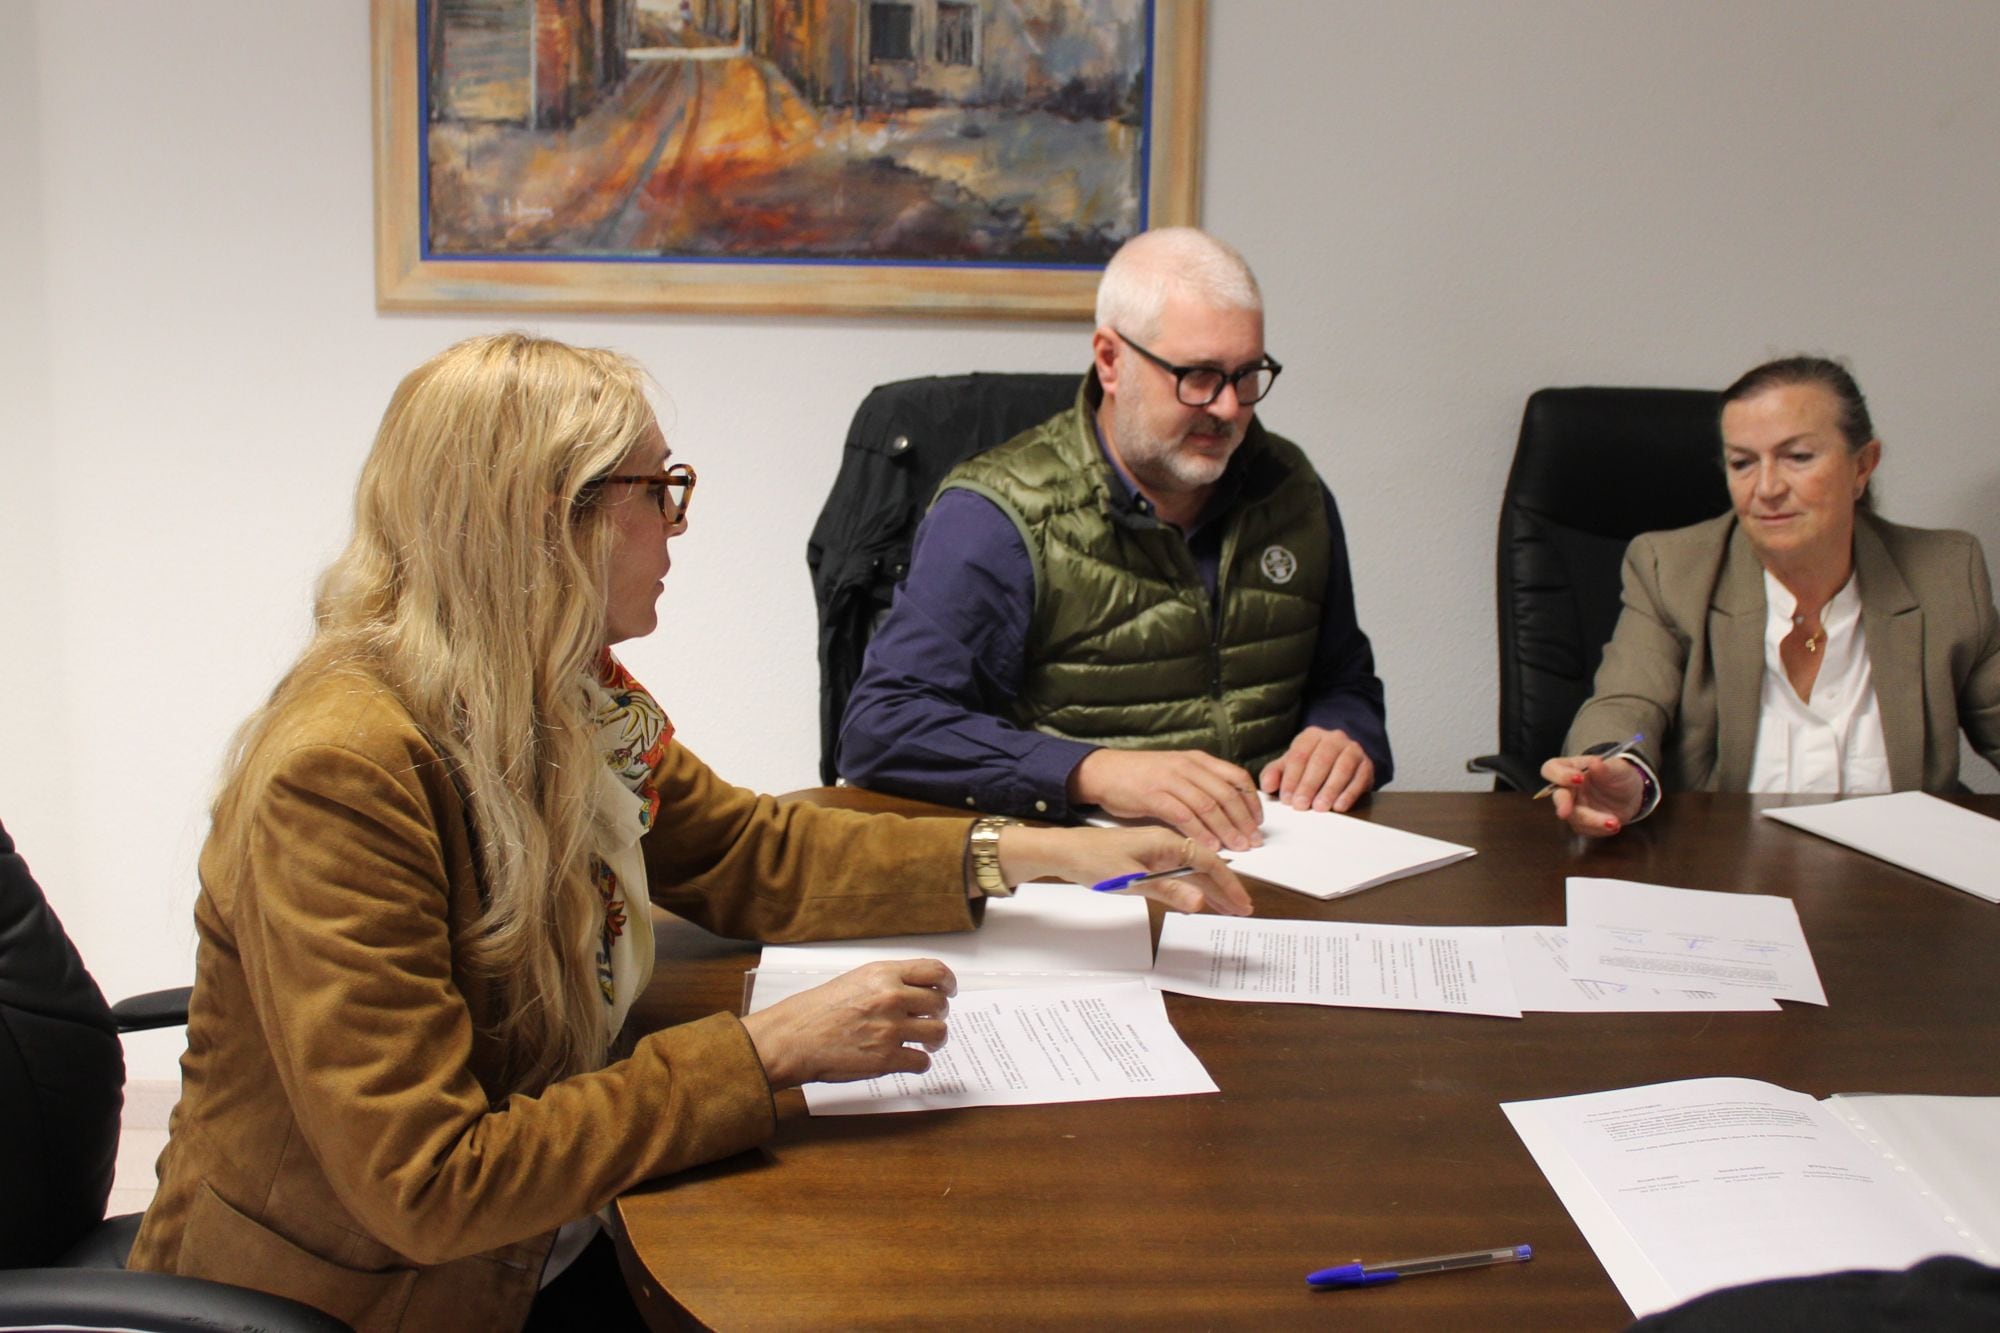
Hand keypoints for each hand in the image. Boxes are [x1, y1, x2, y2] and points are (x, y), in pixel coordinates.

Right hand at [740, 958, 955, 1089]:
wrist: (793, 1038)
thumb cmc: (816, 1011)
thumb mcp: (855, 980)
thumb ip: (887, 982)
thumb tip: (915, 990)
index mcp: (884, 975)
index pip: (934, 971)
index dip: (948, 982)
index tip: (949, 990)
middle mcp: (891, 998)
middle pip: (940, 1004)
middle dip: (939, 1014)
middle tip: (929, 1020)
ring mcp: (890, 1029)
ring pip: (938, 1033)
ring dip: (934, 1039)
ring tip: (925, 1042)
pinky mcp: (886, 1058)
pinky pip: (922, 1061)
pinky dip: (919, 1062)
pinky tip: (909, 1059)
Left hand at [996, 824, 1252, 915]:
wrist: (1062, 851)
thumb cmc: (1092, 860)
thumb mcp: (1130, 879)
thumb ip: (1166, 891)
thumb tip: (1199, 903)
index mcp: (1166, 841)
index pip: (1209, 862)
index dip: (1228, 884)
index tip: (1242, 903)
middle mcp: (1166, 843)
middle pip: (1205, 866)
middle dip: (1225, 888)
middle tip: (1244, 910)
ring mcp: (1157, 851)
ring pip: (1193, 870)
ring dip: (1212, 889)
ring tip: (1229, 907)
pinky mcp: (1148, 859)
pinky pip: (1179, 872)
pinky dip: (1193, 886)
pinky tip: (1200, 898)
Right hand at [1066, 747, 1263, 852]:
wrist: (1104, 771)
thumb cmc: (1141, 776)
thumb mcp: (1177, 772)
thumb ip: (1201, 786)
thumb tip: (1228, 810)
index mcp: (1197, 760)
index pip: (1236, 777)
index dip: (1252, 801)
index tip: (1259, 822)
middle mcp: (1187, 766)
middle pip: (1226, 794)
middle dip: (1243, 821)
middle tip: (1254, 841)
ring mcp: (1170, 779)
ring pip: (1208, 806)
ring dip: (1226, 830)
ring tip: (1238, 848)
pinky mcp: (1152, 794)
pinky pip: (1183, 815)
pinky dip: (1199, 833)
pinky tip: (1208, 847)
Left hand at [1257, 727, 1374, 812]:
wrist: (1342, 764)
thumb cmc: (1310, 767)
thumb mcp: (1289, 767)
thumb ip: (1274, 774)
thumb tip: (1267, 785)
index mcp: (1311, 735)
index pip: (1299, 755)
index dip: (1292, 778)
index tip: (1286, 799)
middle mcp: (1334, 738)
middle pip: (1320, 761)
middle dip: (1309, 785)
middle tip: (1300, 806)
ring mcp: (1353, 749)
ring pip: (1342, 768)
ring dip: (1330, 789)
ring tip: (1320, 807)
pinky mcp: (1367, 764)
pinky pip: (1359, 778)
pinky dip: (1349, 793)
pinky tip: (1339, 806)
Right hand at [1539, 755, 1645, 837]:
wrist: (1631, 794)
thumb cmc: (1619, 775)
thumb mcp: (1617, 768)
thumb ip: (1605, 768)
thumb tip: (1595, 763)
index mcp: (1570, 768)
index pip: (1552, 769)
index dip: (1560, 775)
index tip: (1579, 779)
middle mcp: (1567, 788)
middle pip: (1558, 796)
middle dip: (1563, 805)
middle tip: (1565, 813)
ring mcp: (1573, 807)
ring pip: (1574, 817)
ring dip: (1593, 821)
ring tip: (1614, 823)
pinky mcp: (1581, 823)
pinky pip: (1585, 829)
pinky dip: (1600, 829)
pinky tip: (1614, 826)